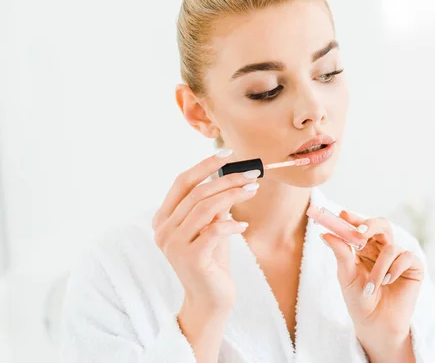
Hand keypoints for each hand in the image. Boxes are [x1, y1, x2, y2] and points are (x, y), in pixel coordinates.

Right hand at [152, 149, 260, 311]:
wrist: (210, 299)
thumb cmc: (212, 260)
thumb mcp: (210, 226)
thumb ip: (212, 205)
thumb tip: (229, 174)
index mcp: (163, 218)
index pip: (181, 182)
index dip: (204, 165)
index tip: (228, 153)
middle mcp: (162, 230)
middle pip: (197, 192)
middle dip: (228, 179)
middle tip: (253, 175)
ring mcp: (173, 245)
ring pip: (206, 207)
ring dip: (234, 195)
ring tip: (253, 191)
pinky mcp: (190, 258)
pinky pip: (215, 229)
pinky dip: (232, 224)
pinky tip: (242, 226)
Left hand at [320, 211, 423, 357]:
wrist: (375, 324)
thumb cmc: (359, 301)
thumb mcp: (346, 276)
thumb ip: (340, 254)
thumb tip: (326, 234)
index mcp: (364, 248)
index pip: (360, 227)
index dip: (353, 219)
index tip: (343, 215)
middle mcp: (382, 249)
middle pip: (381, 225)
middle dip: (370, 225)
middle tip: (360, 231)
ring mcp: (398, 257)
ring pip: (390, 246)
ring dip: (378, 267)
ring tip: (372, 287)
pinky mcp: (413, 267)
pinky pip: (405, 256)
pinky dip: (394, 269)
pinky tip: (388, 282)